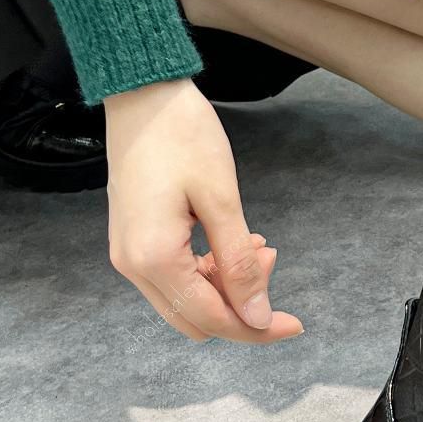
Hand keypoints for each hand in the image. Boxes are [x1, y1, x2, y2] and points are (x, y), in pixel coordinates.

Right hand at [105, 78, 303, 342]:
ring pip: (185, 301)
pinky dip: (206, 270)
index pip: (212, 319)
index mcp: (154, 258)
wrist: (141, 93)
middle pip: (196, 319)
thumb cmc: (181, 135)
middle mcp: (133, 266)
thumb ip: (239, 264)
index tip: (295, 325)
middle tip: (269, 257)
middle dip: (240, 304)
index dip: (257, 328)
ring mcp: (128, 254)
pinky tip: (231, 240)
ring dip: (224, 285)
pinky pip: (173, 277)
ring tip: (255, 242)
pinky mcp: (132, 240)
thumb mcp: (221, 199)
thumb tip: (257, 317)